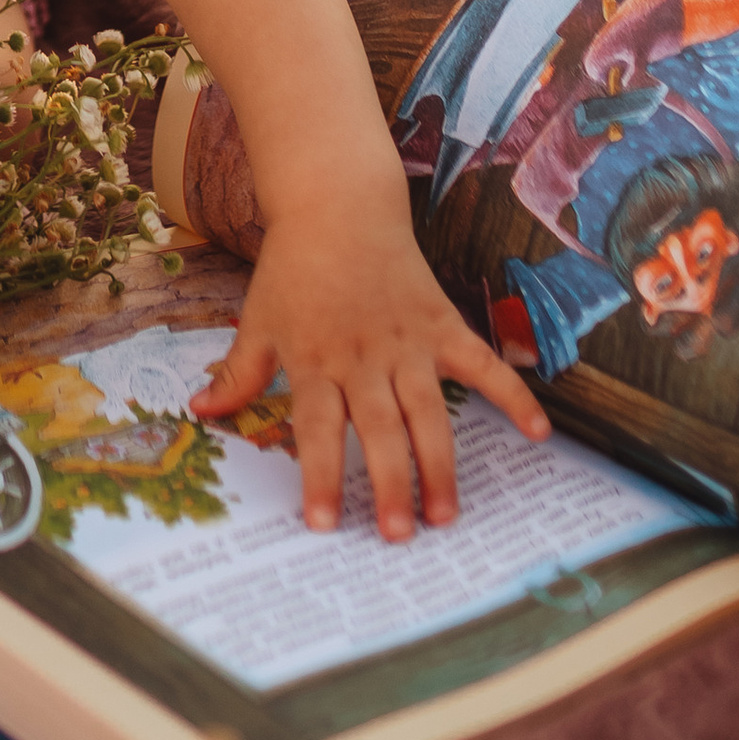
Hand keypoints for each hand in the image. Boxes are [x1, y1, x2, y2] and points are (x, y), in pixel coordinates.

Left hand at [190, 197, 549, 540]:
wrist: (338, 204)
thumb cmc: (294, 267)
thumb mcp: (258, 319)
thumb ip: (238, 373)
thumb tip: (200, 414)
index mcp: (316, 360)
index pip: (317, 430)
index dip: (319, 477)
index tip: (323, 524)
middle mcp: (364, 358)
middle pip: (380, 431)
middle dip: (390, 486)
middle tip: (398, 536)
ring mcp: (407, 343)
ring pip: (428, 414)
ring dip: (440, 466)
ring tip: (446, 515)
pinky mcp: (442, 326)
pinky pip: (482, 365)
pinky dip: (512, 396)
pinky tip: (538, 434)